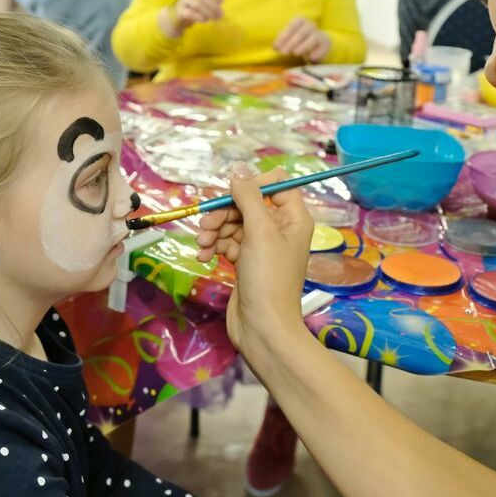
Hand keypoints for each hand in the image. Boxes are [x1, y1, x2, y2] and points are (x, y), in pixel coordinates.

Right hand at [162, 0, 222, 36]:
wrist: (179, 14)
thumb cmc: (196, 4)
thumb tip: (220, 11)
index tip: (221, 2)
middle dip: (214, 6)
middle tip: (220, 15)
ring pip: (197, 5)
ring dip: (209, 13)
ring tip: (214, 18)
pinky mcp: (179, 10)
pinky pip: (190, 13)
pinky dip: (200, 17)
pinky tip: (205, 20)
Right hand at [196, 168, 314, 351]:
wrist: (263, 328)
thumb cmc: (269, 278)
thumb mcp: (259, 232)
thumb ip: (249, 197)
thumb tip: (238, 169)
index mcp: (293, 218)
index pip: (276, 184)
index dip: (252, 185)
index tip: (232, 194)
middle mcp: (279, 229)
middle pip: (247, 203)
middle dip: (223, 212)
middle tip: (206, 226)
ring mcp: (261, 246)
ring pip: (233, 223)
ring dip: (214, 230)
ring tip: (202, 244)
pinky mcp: (246, 261)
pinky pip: (227, 242)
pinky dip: (214, 246)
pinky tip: (203, 256)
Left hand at [274, 17, 330, 62]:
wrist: (318, 43)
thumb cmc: (300, 40)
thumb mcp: (289, 38)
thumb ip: (282, 41)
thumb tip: (275, 48)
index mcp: (300, 21)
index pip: (292, 26)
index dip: (284, 36)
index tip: (276, 47)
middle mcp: (310, 25)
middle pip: (302, 32)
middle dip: (291, 42)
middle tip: (283, 52)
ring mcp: (319, 34)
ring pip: (313, 38)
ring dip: (304, 45)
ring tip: (296, 53)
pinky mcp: (326, 43)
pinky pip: (323, 47)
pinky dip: (317, 52)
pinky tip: (311, 57)